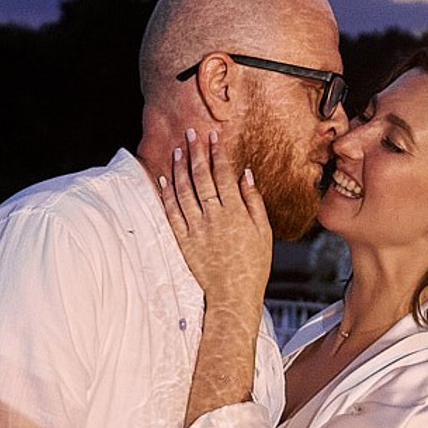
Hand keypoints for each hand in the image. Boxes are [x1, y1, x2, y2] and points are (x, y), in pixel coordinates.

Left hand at [157, 127, 270, 314]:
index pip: (223, 174)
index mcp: (236, 212)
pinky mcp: (184, 241)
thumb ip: (254, 201)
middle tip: (191, 133)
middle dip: (196, 152)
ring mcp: (197, 229)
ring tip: (177, 151)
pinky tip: (164, 180)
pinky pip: (172, 214)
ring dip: (180, 169)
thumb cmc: (253, 265)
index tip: (213, 136)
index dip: (218, 153)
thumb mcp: (263, 231)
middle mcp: (214, 217)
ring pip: (184, 191)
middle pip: (202, 177)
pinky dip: (167, 195)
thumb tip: (245, 174)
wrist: (233, 294)